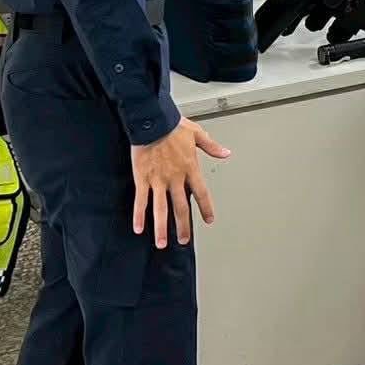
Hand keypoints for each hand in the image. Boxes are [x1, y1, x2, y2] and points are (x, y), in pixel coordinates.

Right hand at [130, 117, 230, 247]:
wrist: (153, 120)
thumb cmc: (174, 125)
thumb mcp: (198, 134)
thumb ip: (212, 147)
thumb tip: (226, 153)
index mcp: (190, 168)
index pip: (201, 193)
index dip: (206, 208)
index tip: (209, 220)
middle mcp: (176, 178)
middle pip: (181, 207)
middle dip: (183, 226)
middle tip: (184, 240)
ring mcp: (158, 180)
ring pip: (161, 209)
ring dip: (162, 228)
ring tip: (162, 243)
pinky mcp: (142, 179)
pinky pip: (141, 201)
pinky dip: (139, 215)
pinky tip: (139, 228)